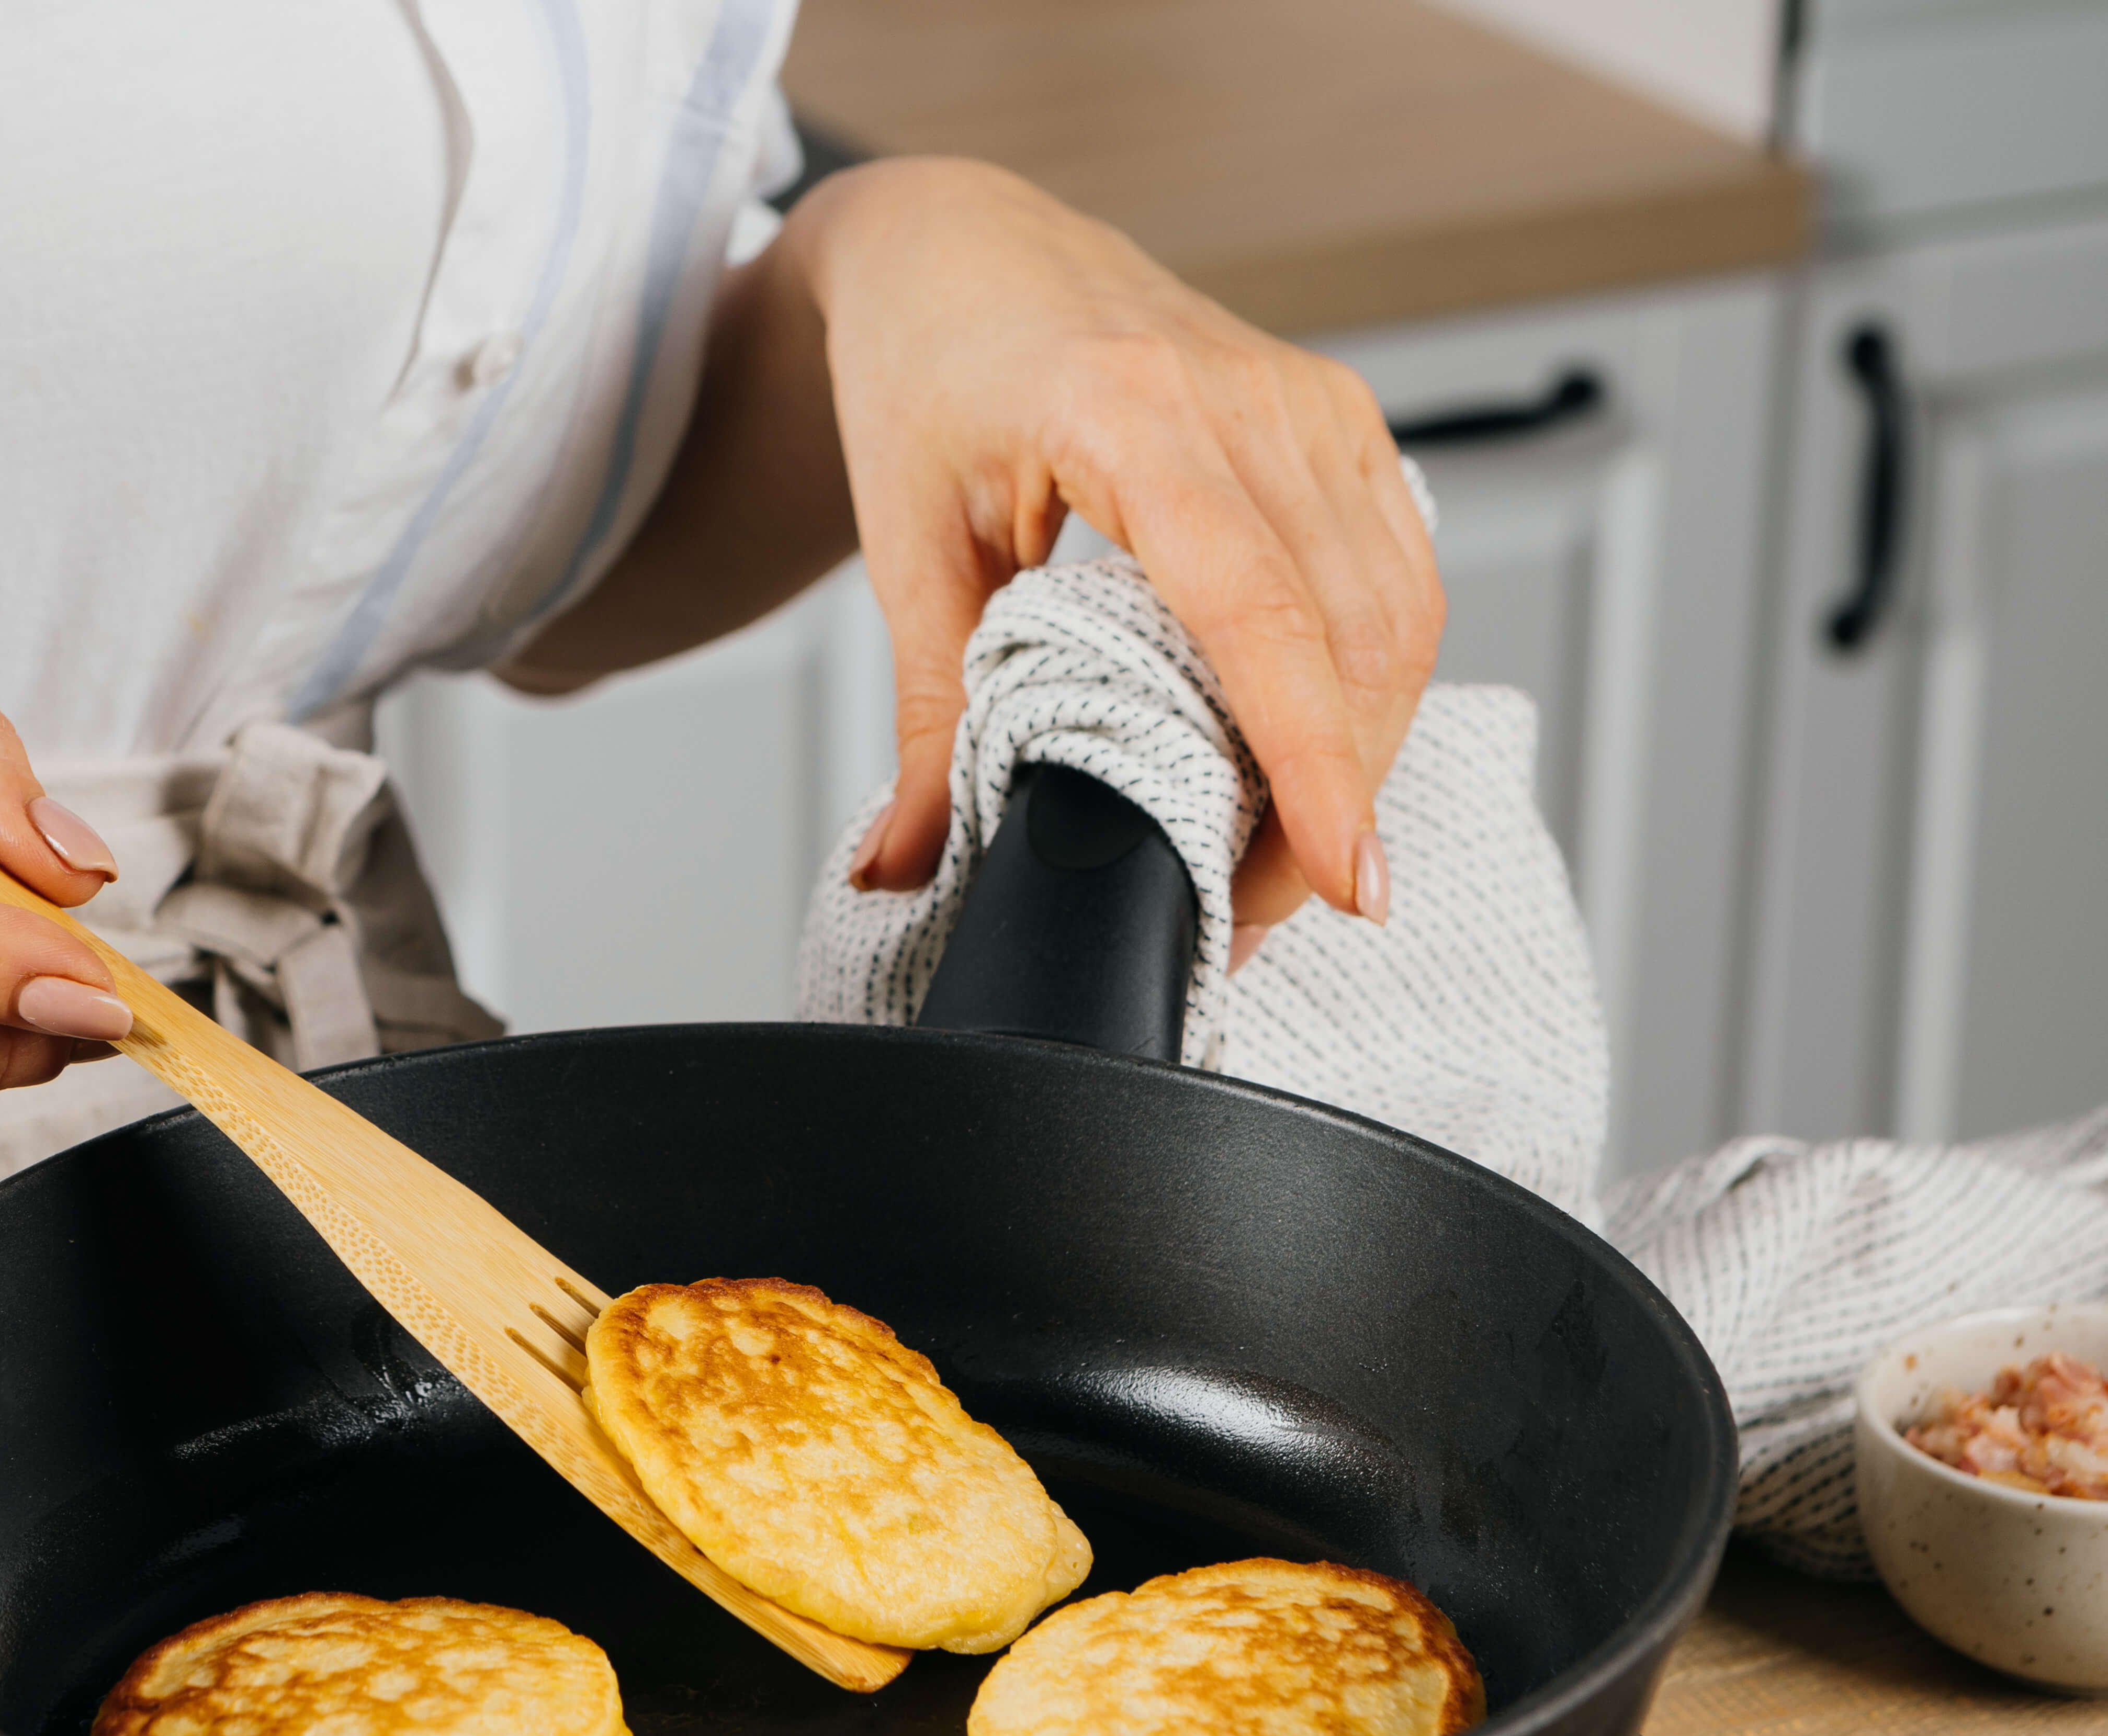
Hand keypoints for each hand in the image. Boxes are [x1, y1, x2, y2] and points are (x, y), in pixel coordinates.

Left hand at [800, 160, 1441, 945]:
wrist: (963, 253)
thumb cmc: (927, 372)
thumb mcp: (907, 547)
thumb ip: (925, 718)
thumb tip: (904, 864)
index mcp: (1132, 416)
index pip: (1261, 617)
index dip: (1310, 764)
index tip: (1341, 878)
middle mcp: (1249, 399)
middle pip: (1353, 638)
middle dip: (1328, 797)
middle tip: (1256, 915)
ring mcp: (1312, 403)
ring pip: (1398, 617)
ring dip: (1359, 752)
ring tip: (1280, 859)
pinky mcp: (1340, 422)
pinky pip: (1395, 576)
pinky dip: (1369, 683)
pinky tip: (1314, 755)